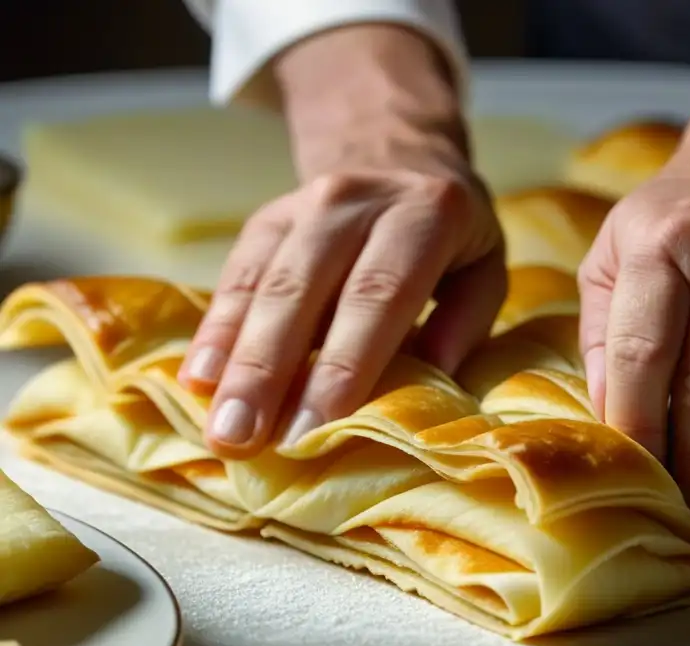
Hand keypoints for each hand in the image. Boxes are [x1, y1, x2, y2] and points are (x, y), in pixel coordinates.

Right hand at [178, 25, 504, 458]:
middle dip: (270, 371)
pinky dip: (216, 331)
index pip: (378, 293)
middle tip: (244, 440)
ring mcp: (302, 205)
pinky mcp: (265, 219)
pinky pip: (235, 276)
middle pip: (304, 289)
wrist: (400, 156)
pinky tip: (199, 381)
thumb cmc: (449, 239)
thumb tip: (432, 375)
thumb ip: (466, 319)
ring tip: (219, 427)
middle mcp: (355, 201)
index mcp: (425, 214)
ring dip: (234, 361)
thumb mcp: (485, 267)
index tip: (315, 427)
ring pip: (261, 284)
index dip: (344, 362)